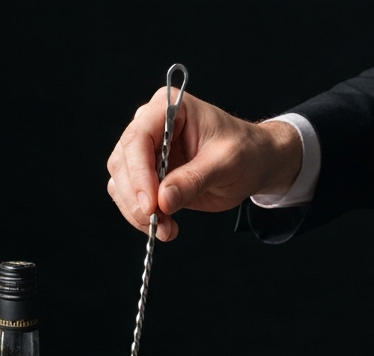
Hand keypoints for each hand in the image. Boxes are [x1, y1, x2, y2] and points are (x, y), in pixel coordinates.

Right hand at [107, 89, 303, 240]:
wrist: (253, 164)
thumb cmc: (244, 151)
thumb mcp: (226, 163)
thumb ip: (194, 179)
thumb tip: (162, 200)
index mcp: (169, 108)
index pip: (138, 138)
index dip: (139, 173)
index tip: (151, 204)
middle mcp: (151, 126)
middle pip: (123, 162)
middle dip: (136, 198)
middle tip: (157, 221)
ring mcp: (146, 153)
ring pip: (121, 183)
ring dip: (137, 212)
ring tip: (166, 228)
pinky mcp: (147, 177)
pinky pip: (130, 198)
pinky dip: (141, 217)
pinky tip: (165, 226)